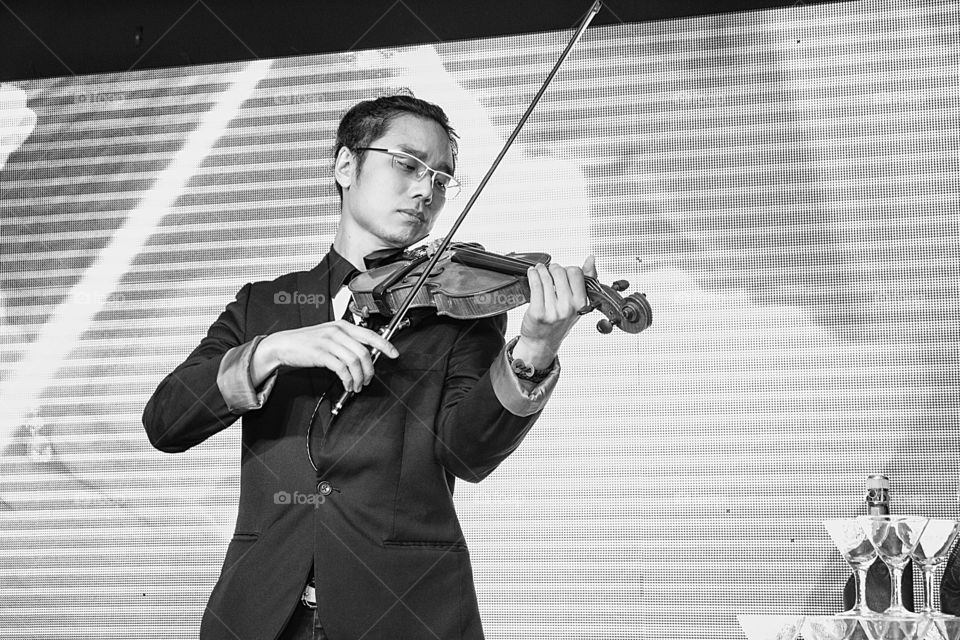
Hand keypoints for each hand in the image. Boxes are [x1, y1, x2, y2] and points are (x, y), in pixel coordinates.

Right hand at [251, 321, 398, 392]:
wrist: (284, 344)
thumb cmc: (307, 341)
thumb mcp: (329, 335)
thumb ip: (347, 341)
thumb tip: (366, 355)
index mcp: (342, 325)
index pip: (370, 334)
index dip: (385, 345)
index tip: (394, 354)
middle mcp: (337, 331)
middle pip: (364, 351)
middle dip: (370, 369)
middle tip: (368, 380)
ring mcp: (329, 342)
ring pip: (355, 361)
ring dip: (359, 377)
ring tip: (357, 385)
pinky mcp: (321, 354)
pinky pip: (342, 369)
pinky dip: (348, 380)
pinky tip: (347, 385)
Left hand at [513, 255, 596, 368]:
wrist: (542, 342)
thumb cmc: (559, 322)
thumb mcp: (577, 304)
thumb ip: (586, 280)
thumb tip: (591, 259)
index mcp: (581, 304)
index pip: (576, 272)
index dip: (567, 269)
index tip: (562, 273)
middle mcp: (568, 308)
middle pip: (560, 271)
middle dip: (553, 268)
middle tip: (549, 271)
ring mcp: (553, 311)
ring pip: (546, 276)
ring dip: (540, 270)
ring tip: (538, 270)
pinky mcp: (537, 312)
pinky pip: (535, 284)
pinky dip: (532, 275)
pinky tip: (532, 274)